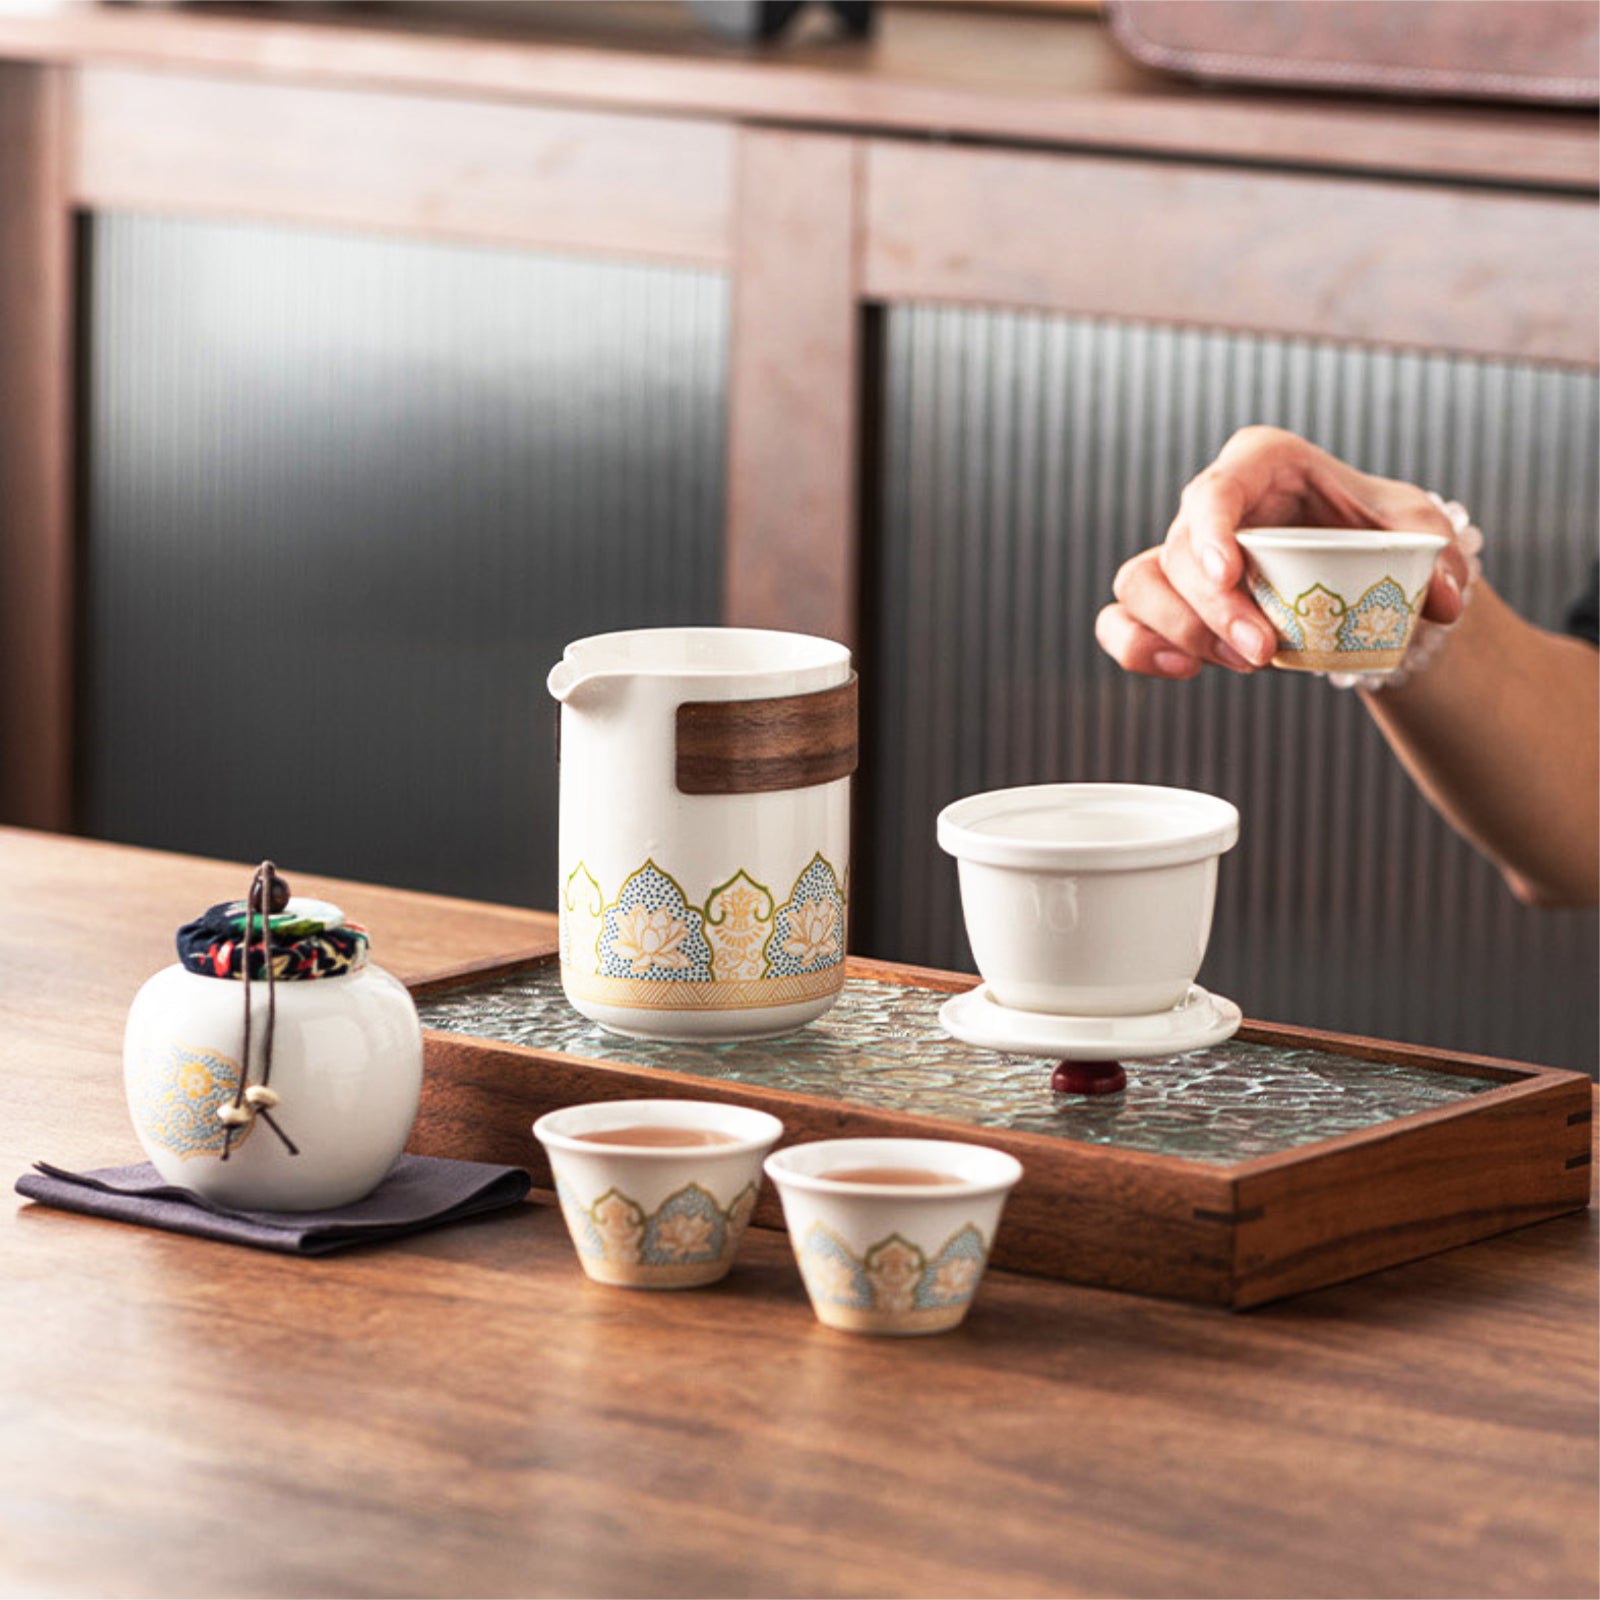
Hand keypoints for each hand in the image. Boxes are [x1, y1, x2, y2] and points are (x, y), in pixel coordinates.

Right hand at [1096, 426, 1470, 678]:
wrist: (1356, 566)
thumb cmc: (1375, 531)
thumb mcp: (1416, 530)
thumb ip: (1438, 556)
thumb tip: (1443, 600)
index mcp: (1262, 465)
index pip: (1216, 488)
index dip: (1210, 529)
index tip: (1228, 573)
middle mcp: (1210, 506)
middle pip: (1178, 551)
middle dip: (1212, 610)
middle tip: (1263, 653)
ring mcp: (1181, 555)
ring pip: (1141, 585)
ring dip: (1179, 631)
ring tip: (1242, 663)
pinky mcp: (1168, 601)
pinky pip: (1122, 621)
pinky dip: (1138, 649)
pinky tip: (1180, 670)